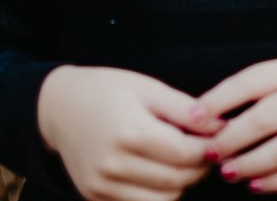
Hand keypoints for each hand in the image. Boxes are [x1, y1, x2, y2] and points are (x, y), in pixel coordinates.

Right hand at [36, 64, 218, 200]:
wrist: (56, 108)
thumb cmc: (104, 90)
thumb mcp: (144, 86)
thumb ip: (183, 108)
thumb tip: (220, 127)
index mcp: (129, 130)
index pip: (186, 153)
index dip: (209, 148)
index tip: (218, 139)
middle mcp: (114, 164)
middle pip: (179, 181)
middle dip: (198, 167)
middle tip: (203, 149)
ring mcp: (104, 187)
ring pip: (165, 200)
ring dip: (181, 183)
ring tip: (178, 159)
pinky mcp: (97, 200)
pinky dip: (157, 193)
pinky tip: (157, 171)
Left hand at [191, 58, 276, 191]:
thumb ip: (262, 93)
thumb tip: (215, 115)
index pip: (250, 80)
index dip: (220, 98)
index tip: (195, 116)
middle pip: (265, 117)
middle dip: (232, 138)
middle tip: (209, 152)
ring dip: (251, 164)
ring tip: (228, 172)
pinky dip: (276, 181)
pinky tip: (257, 185)